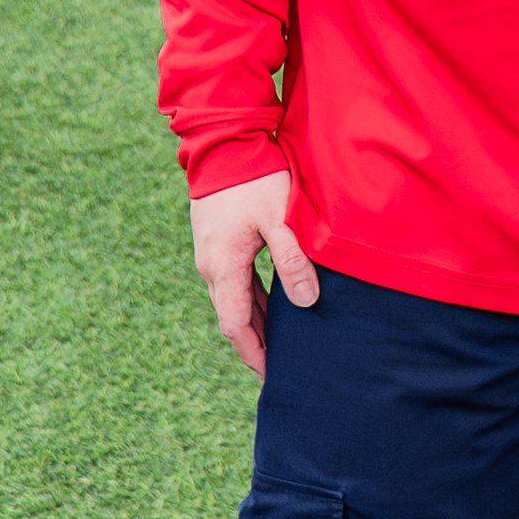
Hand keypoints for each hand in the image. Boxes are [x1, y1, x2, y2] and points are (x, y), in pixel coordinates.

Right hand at [189, 169, 318, 374]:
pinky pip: (234, 281)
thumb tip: (306, 302)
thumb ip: (293, 260)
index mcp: (223, 266)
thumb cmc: (255, 178)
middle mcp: (211, 266)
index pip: (235, 325)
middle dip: (256, 344)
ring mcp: (212, 253)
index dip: (255, 353)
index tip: (273, 375)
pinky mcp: (218, 241)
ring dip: (255, 322)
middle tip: (282, 366)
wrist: (222, 142)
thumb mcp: (280, 219)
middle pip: (233, 317)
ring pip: (233, 299)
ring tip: (281, 342)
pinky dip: (252, 299)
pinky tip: (273, 304)